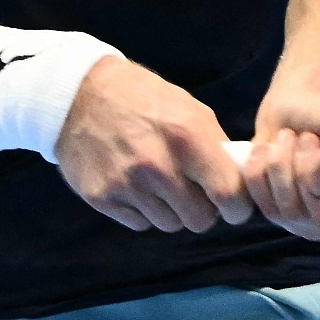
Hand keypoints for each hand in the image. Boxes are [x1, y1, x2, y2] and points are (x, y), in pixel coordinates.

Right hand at [54, 56, 255, 233]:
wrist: (79, 94)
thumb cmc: (142, 98)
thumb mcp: (189, 108)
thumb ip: (216, 146)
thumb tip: (240, 183)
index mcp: (186, 137)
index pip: (227, 195)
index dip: (237, 207)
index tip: (233, 207)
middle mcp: (157, 165)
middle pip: (199, 220)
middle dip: (202, 210)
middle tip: (192, 192)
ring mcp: (126, 184)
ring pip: (169, 225)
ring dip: (170, 210)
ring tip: (159, 183)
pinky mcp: (102, 197)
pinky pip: (139, 224)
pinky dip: (142, 211)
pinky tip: (134, 184)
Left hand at [244, 88, 319, 241]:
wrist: (291, 110)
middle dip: (309, 171)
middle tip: (308, 138)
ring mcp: (313, 223)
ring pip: (290, 212)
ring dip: (282, 163)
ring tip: (288, 137)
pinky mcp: (280, 218)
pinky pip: (263, 203)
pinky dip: (260, 168)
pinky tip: (269, 149)